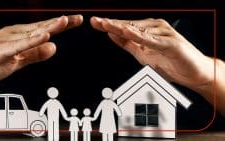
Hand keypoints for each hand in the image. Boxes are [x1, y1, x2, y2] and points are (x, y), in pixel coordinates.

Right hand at [0, 15, 82, 86]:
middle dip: (60, 23)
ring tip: (65, 22)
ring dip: (49, 27)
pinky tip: (44, 36)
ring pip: (32, 33)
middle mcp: (14, 34)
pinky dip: (32, 41)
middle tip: (78, 18)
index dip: (60, 25)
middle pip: (41, 27)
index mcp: (19, 37)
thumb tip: (53, 47)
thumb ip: (35, 54)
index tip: (76, 21)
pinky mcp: (0, 50)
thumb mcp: (18, 61)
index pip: (44, 29)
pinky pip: (19, 45)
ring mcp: (7, 41)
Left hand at [90, 17, 213, 88]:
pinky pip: (153, 40)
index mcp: (146, 31)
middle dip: (111, 23)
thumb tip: (111, 34)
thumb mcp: (142, 54)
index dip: (109, 24)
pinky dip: (140, 36)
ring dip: (122, 27)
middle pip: (128, 25)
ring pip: (138, 30)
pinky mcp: (171, 43)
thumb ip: (127, 43)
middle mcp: (154, 28)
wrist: (193, 73)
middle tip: (95, 21)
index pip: (124, 27)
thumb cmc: (169, 62)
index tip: (94, 22)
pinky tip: (128, 32)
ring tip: (107, 24)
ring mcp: (163, 34)